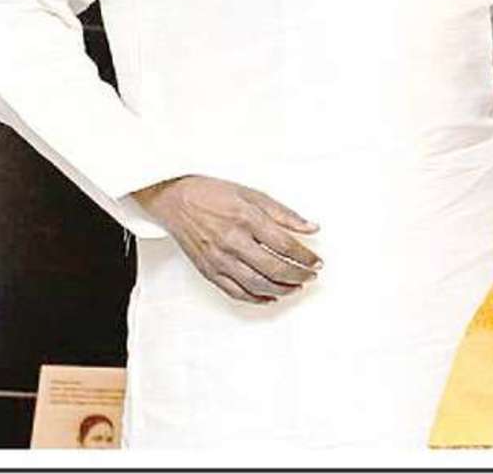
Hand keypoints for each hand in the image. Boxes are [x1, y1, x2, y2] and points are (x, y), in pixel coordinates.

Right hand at [132, 175, 321, 303]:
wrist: (175, 201)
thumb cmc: (213, 194)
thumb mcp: (253, 195)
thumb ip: (284, 214)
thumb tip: (311, 228)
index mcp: (247, 219)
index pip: (285, 245)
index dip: (305, 257)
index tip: (317, 261)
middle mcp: (233, 242)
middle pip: (274, 268)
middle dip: (298, 275)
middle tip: (311, 276)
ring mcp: (219, 259)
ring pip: (256, 285)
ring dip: (281, 290)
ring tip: (296, 287)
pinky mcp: (208, 271)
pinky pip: (235, 292)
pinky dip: (256, 298)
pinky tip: (270, 297)